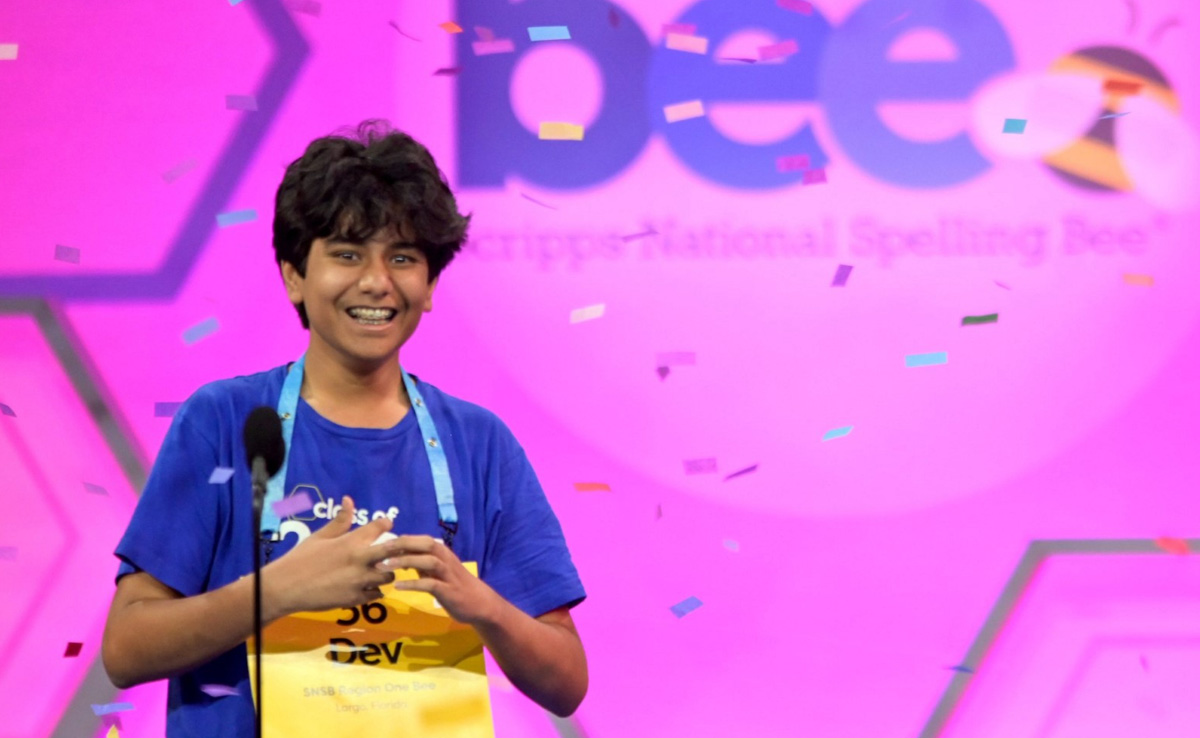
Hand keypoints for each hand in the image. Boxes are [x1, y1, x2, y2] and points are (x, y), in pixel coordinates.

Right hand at [263, 496, 396, 617]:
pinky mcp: (355, 599)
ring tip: (378, 571)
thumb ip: (339, 521)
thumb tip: (349, 500)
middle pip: (394, 551)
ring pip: (389, 575)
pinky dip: (375, 590)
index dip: (385, 524)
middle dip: (398, 549)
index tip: (385, 526)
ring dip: (386, 572)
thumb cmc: (301, 558)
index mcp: (350, 542)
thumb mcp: (320, 536)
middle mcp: (360, 560)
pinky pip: (377, 594)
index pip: (380, 526)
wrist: (285, 588)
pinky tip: (367, 586)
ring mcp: (359, 581)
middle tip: (394, 550)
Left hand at [374, 535, 500, 626]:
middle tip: (380, 549)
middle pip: (424, 544)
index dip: (400, 539)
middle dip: (402, 544)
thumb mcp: (437, 571)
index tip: (380, 544)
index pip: (419, 539)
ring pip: (428, 560)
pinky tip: (398, 587)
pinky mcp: (449, 590)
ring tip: (386, 566)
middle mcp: (445, 559)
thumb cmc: (455, 586)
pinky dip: (413, 584)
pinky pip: (430, 584)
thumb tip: (400, 555)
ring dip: (406, 561)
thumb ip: (421, 562)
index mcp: (441, 552)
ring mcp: (448, 574)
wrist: (479, 603)